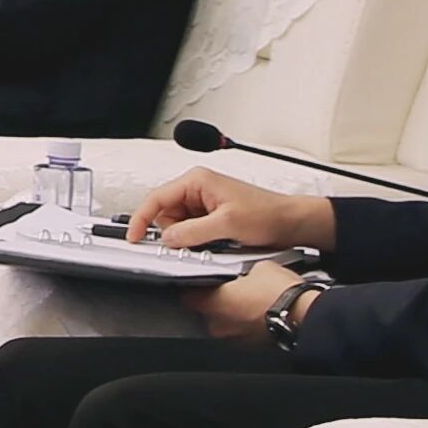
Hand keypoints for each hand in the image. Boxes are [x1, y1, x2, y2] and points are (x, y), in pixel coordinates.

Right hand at [133, 168, 334, 253]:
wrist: (293, 223)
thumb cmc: (269, 213)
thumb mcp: (227, 225)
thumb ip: (192, 232)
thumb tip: (167, 239)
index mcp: (197, 181)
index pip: (156, 198)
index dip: (141, 219)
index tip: (134, 237)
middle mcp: (197, 189)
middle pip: (165, 214)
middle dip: (171, 233)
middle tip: (186, 246)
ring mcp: (203, 203)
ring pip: (177, 225)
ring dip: (186, 239)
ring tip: (210, 244)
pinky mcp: (210, 216)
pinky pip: (191, 231)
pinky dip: (196, 241)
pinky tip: (213, 244)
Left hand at [201, 261, 308, 342]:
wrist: (306, 317)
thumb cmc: (282, 295)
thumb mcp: (259, 267)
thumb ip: (242, 269)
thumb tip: (246, 270)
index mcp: (214, 304)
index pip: (189, 296)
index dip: (194, 287)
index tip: (200, 281)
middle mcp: (220, 325)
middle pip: (208, 311)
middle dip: (218, 300)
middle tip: (232, 288)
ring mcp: (236, 339)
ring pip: (226, 323)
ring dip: (234, 313)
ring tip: (251, 300)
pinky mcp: (253, 347)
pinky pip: (244, 332)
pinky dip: (249, 323)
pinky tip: (263, 312)